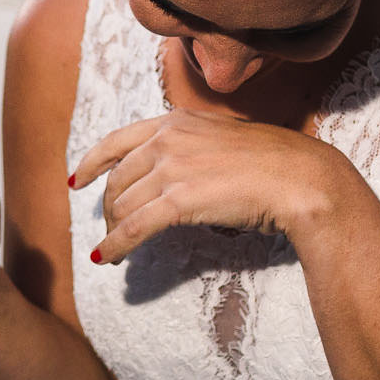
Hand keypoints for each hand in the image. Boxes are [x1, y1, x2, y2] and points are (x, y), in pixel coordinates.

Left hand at [70, 109, 354, 263]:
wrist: (301, 177)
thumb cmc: (274, 164)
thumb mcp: (222, 141)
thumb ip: (192, 151)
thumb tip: (173, 180)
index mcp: (176, 120)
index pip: (117, 140)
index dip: (92, 163)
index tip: (77, 181)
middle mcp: (167, 139)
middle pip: (118, 180)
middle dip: (109, 209)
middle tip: (110, 231)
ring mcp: (171, 168)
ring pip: (123, 206)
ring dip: (114, 232)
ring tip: (113, 250)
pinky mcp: (178, 200)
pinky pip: (134, 228)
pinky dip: (116, 246)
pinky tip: (106, 259)